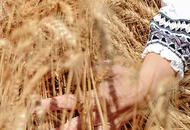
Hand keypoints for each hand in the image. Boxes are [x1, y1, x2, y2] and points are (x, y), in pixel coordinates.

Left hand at [38, 54, 174, 128]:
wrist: (150, 89)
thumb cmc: (127, 74)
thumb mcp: (109, 66)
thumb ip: (90, 67)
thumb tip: (72, 65)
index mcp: (98, 96)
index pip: (71, 101)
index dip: (54, 103)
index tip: (39, 104)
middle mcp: (101, 112)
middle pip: (76, 123)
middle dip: (59, 125)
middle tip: (43, 124)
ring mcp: (109, 122)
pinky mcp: (115, 127)